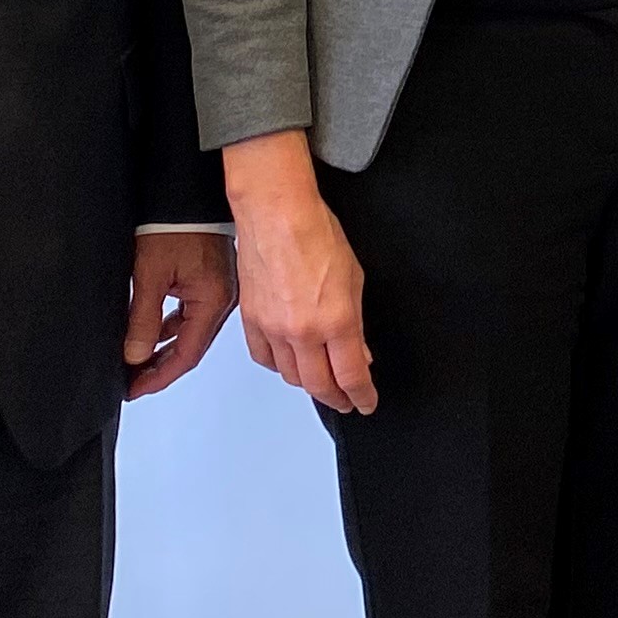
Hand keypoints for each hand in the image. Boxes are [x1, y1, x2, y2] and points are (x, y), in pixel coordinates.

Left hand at [123, 230, 238, 399]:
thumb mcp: (150, 274)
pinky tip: (154, 333)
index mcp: (213, 301)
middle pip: (191, 347)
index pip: (186, 354)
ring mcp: (218, 289)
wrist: (186, 192)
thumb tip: (136, 355)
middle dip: (160, 367)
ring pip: (190, 333)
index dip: (158, 376)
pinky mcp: (209, 280)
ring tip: (137, 362)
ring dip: (164, 349)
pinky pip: (191, 314)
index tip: (136, 389)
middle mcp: (222, 299)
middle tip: (133, 382)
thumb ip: (143, 319)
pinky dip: (171, 328)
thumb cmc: (174, 223)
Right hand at [224, 128, 375, 416]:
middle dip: (336, 398)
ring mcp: (273, 329)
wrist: (277, 215)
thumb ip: (356, 325)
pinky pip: (264, 358)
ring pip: (290, 376)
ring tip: (321, 383)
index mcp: (335, 321)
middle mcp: (302, 332)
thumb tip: (359, 354)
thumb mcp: (355, 280)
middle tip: (346, 400)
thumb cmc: (317, 234)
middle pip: (319, 385)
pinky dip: (278, 367)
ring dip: (308, 384)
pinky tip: (288, 364)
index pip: (351, 376)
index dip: (361, 395)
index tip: (366, 403)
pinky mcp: (251, 321)